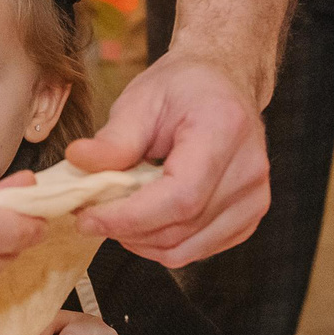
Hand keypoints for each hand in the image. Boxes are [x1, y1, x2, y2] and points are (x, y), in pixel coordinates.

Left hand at [68, 52, 267, 266]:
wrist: (223, 84)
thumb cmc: (183, 88)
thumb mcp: (140, 100)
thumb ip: (113, 139)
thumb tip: (78, 162)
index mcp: (223, 130)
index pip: (180, 196)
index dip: (130, 217)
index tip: (87, 218)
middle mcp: (248, 169)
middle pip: (182, 227)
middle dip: (126, 230)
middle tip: (89, 214)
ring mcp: (254, 197)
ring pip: (187, 248)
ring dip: (141, 242)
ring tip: (114, 215)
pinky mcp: (249, 216)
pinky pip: (198, 250)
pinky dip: (163, 244)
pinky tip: (144, 220)